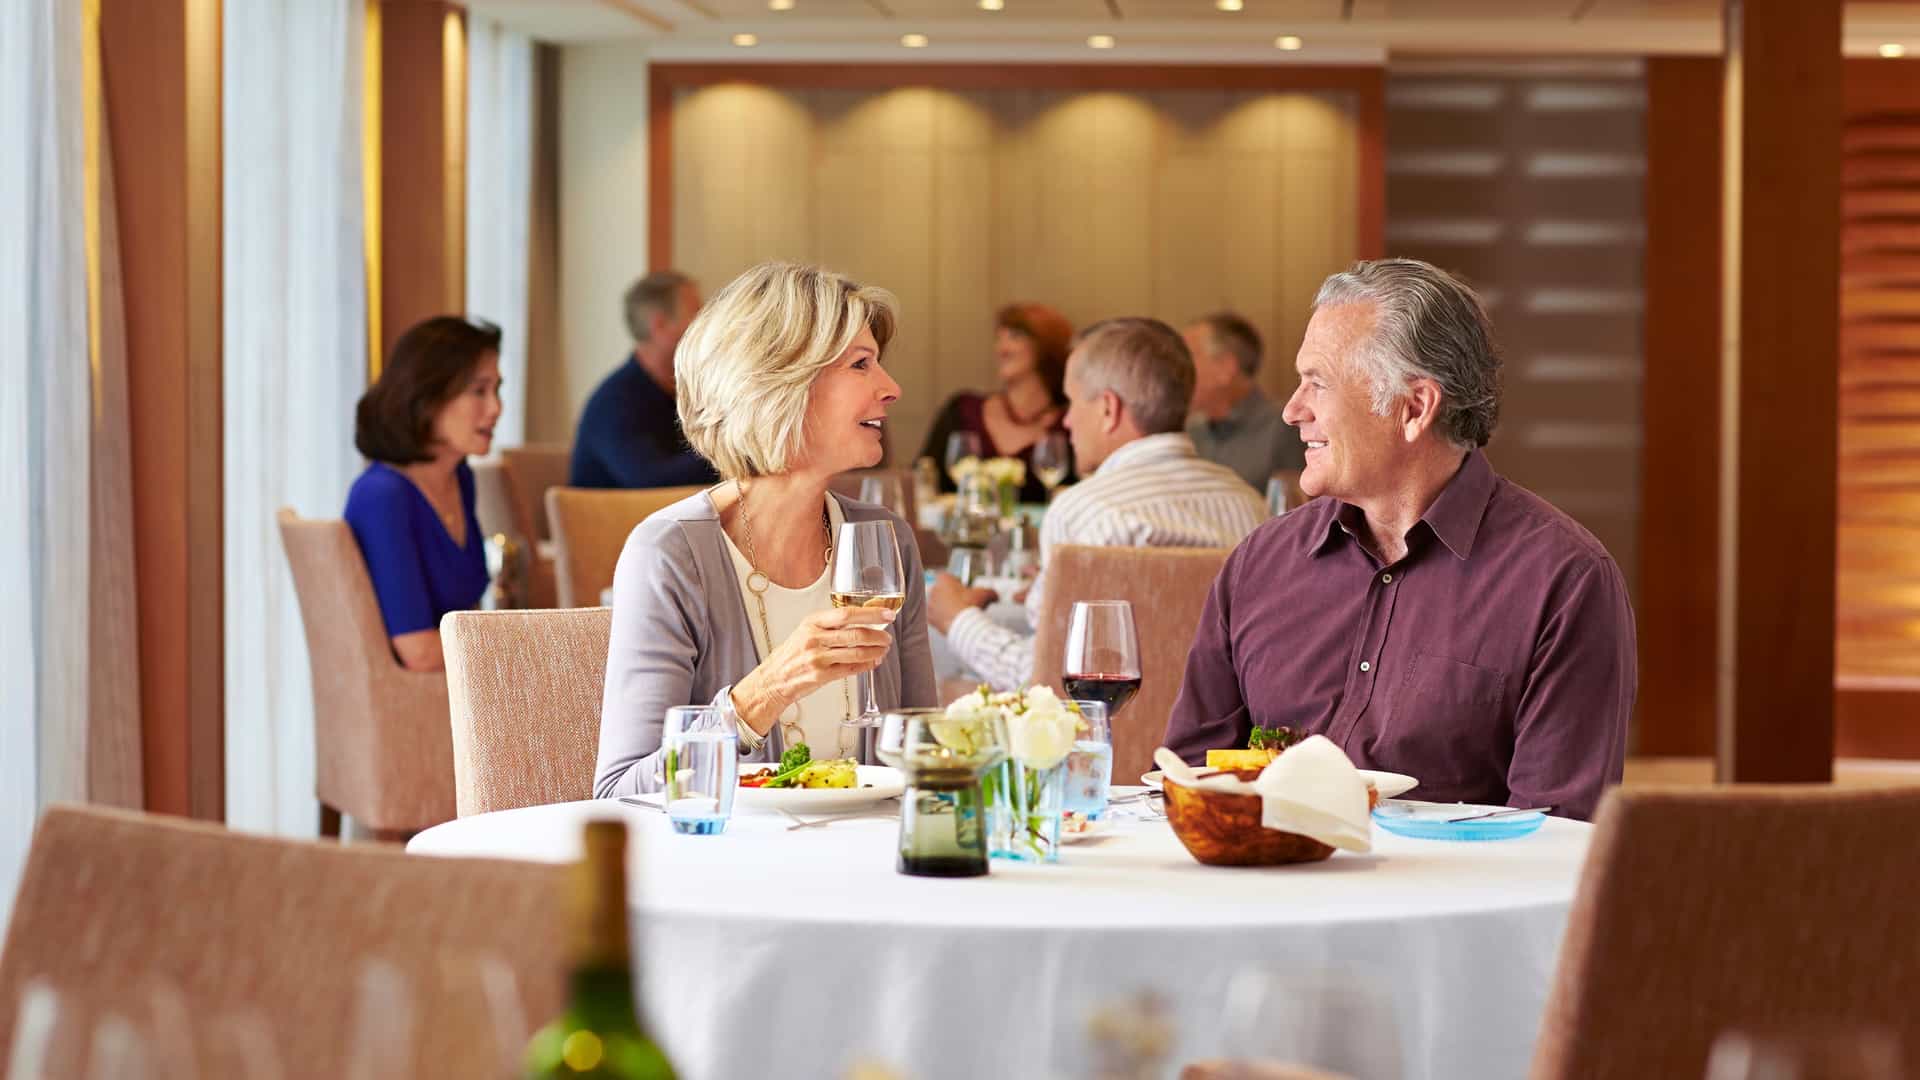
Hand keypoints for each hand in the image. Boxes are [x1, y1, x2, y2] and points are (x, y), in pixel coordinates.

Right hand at [731, 606, 896, 733]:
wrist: (774, 678)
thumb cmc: (793, 653)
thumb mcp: (807, 630)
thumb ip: (832, 625)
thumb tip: (865, 619)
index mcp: (812, 622)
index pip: (846, 613)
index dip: (871, 613)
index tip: (887, 614)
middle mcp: (814, 639)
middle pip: (855, 634)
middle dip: (878, 635)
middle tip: (888, 637)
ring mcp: (817, 658)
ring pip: (856, 652)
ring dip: (875, 651)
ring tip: (883, 649)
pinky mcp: (821, 676)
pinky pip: (851, 669)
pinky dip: (867, 665)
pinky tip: (873, 661)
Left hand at [926, 572, 996, 633]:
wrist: (961, 624)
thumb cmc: (969, 606)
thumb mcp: (984, 594)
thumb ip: (991, 592)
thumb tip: (995, 596)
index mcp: (944, 579)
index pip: (948, 577)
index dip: (957, 583)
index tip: (964, 589)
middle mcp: (934, 590)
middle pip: (942, 590)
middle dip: (951, 595)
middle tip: (962, 602)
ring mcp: (930, 604)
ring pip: (938, 603)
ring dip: (945, 607)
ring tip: (957, 613)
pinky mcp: (929, 618)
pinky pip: (935, 617)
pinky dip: (942, 619)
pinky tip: (952, 621)